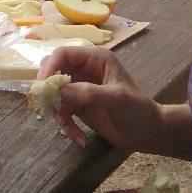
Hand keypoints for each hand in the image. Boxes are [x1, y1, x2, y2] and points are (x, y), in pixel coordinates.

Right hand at [36, 46, 167, 150]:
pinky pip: (61, 111)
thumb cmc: (137, 109)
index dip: (51, 67)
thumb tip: (60, 91)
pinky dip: (66, 125)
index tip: (44, 87)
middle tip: (49, 107)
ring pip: (54, 94)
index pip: (63, 54)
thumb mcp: (116, 98)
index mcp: (95, 59)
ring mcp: (80, 88)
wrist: (146, 133)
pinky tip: (80, 138)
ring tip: (68, 127)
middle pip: (53, 71)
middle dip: (49, 90)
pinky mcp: (78, 106)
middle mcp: (84, 70)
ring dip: (57, 112)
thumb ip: (89, 92)